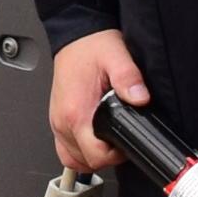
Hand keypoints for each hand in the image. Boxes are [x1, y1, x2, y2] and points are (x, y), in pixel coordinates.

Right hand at [47, 30, 146, 176]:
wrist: (75, 35)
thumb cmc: (92, 46)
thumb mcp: (116, 57)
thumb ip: (129, 79)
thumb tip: (140, 98)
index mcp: (77, 111)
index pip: (95, 155)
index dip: (115, 156)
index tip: (126, 143)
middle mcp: (63, 120)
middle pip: (84, 161)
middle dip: (106, 157)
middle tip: (120, 140)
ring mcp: (58, 121)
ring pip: (72, 159)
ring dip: (91, 156)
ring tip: (107, 142)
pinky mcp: (57, 119)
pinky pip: (65, 149)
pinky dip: (79, 151)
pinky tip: (92, 140)